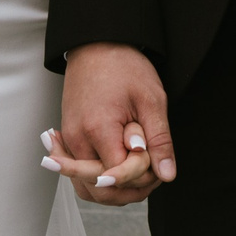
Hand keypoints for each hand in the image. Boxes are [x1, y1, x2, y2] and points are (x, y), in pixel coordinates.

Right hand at [57, 43, 175, 205]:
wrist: (96, 45)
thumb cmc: (124, 67)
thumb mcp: (151, 100)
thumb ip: (159, 140)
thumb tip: (167, 175)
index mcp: (98, 129)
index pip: (119, 176)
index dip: (142, 177)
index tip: (157, 162)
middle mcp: (77, 140)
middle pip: (101, 190)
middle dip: (130, 190)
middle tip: (153, 174)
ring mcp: (69, 141)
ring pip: (89, 188)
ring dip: (115, 189)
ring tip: (139, 172)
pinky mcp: (68, 140)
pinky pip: (80, 175)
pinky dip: (100, 180)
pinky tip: (119, 170)